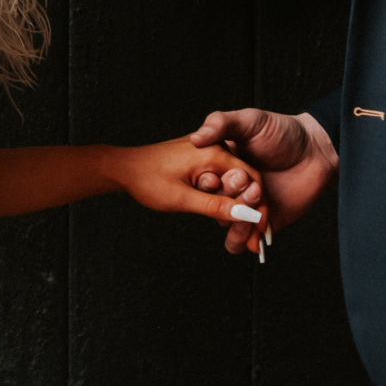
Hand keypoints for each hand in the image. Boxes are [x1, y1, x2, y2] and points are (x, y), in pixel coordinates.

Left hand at [109, 136, 269, 253]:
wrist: (125, 168)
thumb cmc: (148, 180)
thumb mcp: (182, 199)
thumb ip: (215, 206)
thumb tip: (244, 215)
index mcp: (214, 153)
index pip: (251, 179)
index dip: (258, 206)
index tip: (261, 230)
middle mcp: (215, 147)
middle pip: (244, 180)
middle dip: (249, 208)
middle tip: (253, 237)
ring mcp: (208, 151)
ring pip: (233, 180)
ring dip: (238, 203)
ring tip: (241, 231)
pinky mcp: (201, 158)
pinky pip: (221, 177)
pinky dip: (225, 195)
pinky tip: (225, 213)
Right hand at [189, 107, 337, 253]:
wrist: (314, 151)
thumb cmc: (282, 131)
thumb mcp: (249, 120)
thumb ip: (221, 123)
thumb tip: (196, 138)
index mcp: (219, 166)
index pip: (201, 180)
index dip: (205, 181)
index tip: (215, 176)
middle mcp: (228, 188)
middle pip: (212, 203)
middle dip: (228, 195)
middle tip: (247, 180)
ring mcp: (244, 207)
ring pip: (225, 224)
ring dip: (235, 218)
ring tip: (254, 199)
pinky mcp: (260, 223)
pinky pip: (242, 242)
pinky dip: (244, 238)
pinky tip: (257, 223)